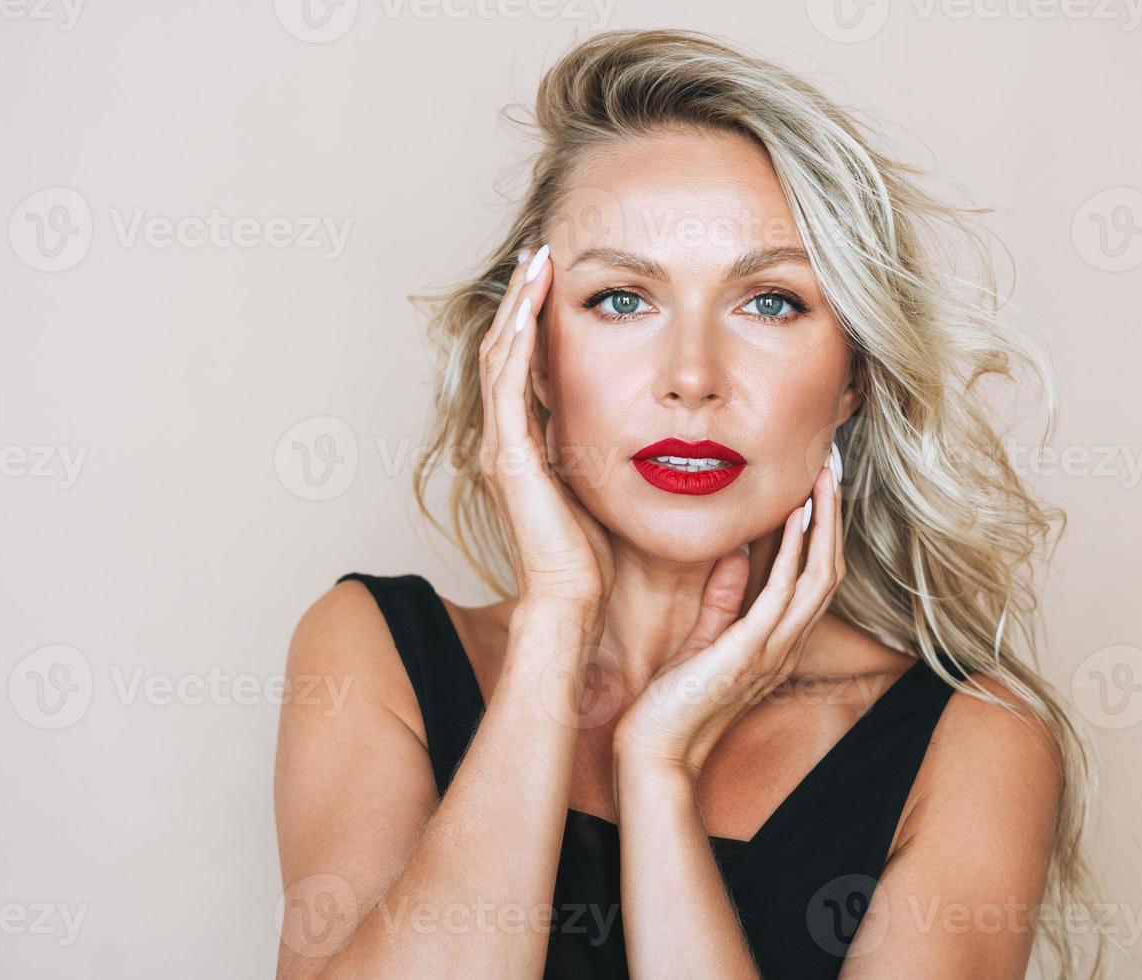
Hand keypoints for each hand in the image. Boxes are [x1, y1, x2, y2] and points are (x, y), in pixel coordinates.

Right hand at [478, 244, 613, 609]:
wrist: (572, 599)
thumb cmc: (592, 555)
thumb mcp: (600, 482)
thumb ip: (603, 447)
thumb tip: (641, 418)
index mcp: (524, 444)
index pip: (523, 364)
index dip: (534, 317)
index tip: (555, 276)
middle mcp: (504, 439)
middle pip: (504, 349)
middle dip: (522, 297)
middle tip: (540, 251)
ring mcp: (501, 446)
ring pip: (500, 356)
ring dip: (518, 305)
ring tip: (536, 261)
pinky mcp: (509, 457)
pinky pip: (508, 386)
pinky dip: (517, 342)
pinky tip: (531, 308)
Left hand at [611, 457, 844, 777]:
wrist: (657, 751)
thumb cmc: (675, 701)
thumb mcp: (705, 640)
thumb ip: (726, 600)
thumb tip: (739, 554)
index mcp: (778, 642)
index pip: (816, 580)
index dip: (824, 534)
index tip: (819, 491)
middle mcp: (786, 646)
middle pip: (830, 573)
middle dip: (833, 519)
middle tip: (832, 472)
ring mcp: (773, 650)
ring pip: (819, 578)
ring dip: (823, 525)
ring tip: (823, 482)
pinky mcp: (749, 653)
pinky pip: (782, 594)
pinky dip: (793, 553)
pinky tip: (795, 520)